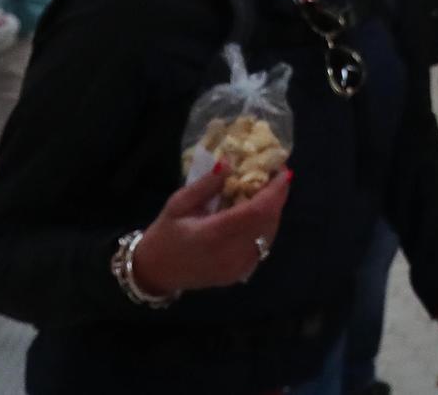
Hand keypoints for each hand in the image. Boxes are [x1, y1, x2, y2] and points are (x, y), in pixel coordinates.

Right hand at [131, 166, 291, 295]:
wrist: (154, 273)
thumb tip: (231, 162)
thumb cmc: (164, 235)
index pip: (257, 211)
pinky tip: (257, 215)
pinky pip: (262, 247)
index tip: (283, 171)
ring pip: (269, 235)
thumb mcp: (178, 203)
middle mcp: (231, 255)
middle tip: (276, 176)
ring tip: (268, 192)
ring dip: (273, 212)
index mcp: (214, 236)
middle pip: (268, 222)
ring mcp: (237, 268)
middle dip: (277, 197)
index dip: (275, 191)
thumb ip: (206, 184)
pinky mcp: (239, 274)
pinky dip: (265, 228)